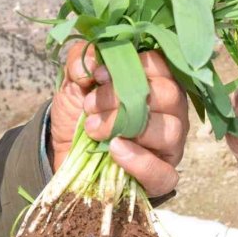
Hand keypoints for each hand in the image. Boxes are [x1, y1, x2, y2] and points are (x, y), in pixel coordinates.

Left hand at [50, 41, 189, 197]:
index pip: (162, 65)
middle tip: (90, 106)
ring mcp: (171, 145)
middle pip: (169, 95)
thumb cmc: (79, 114)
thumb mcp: (73, 81)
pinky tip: (115, 151)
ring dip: (128, 127)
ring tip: (94, 129)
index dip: (132, 66)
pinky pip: (165, 172)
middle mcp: (172, 112)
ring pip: (171, 131)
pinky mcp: (163, 176)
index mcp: (156, 83)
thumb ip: (79, 60)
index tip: (99, 76)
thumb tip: (92, 63)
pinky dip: (140, 162)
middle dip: (123, 98)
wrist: (65, 154)